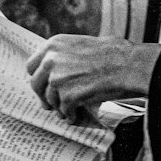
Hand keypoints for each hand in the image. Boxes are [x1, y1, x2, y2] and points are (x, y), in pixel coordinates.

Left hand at [26, 36, 160, 117]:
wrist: (128, 65)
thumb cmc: (113, 54)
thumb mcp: (82, 44)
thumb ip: (64, 55)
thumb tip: (55, 70)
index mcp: (53, 44)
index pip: (32, 65)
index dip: (38, 78)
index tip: (43, 85)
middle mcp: (51, 60)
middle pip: (36, 85)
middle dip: (44, 95)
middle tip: (50, 104)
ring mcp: (57, 79)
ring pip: (50, 100)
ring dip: (59, 107)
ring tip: (69, 111)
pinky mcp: (68, 96)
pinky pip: (64, 111)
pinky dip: (70, 115)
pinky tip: (76, 115)